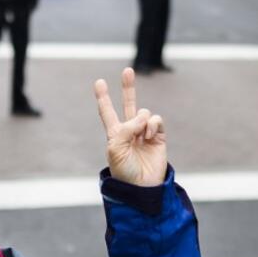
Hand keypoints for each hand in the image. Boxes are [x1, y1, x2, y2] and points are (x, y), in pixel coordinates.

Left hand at [94, 68, 166, 186]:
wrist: (143, 186)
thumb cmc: (124, 171)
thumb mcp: (115, 149)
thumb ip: (125, 129)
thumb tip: (142, 117)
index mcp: (114, 134)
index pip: (107, 112)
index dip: (103, 98)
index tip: (99, 82)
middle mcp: (129, 130)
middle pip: (128, 104)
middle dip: (128, 87)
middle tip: (128, 70)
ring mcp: (145, 132)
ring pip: (144, 112)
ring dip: (142, 121)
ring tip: (141, 137)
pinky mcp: (159, 136)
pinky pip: (156, 120)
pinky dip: (152, 125)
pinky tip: (149, 136)